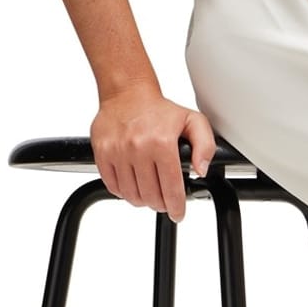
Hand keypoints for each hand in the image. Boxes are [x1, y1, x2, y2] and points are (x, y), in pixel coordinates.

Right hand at [90, 84, 216, 222]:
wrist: (127, 92)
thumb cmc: (160, 110)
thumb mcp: (193, 122)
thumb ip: (205, 146)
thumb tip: (200, 170)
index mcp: (162, 143)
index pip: (171, 188)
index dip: (176, 207)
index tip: (178, 213)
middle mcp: (138, 148)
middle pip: (151, 196)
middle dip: (161, 205)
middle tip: (165, 202)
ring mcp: (118, 152)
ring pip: (131, 195)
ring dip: (143, 200)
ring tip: (150, 193)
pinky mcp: (102, 153)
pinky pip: (113, 186)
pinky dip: (124, 192)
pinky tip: (133, 186)